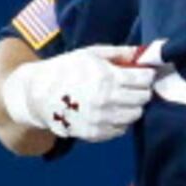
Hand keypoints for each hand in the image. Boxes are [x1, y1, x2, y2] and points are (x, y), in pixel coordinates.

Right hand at [7, 45, 153, 141]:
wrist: (38, 95)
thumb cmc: (65, 69)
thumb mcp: (90, 54)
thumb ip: (118, 53)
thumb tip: (143, 52)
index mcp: (108, 77)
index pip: (144, 79)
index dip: (146, 74)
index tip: (143, 73)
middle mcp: (108, 100)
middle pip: (143, 98)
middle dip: (142, 90)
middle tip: (134, 86)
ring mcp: (102, 119)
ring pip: (135, 115)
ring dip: (133, 106)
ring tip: (122, 99)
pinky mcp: (96, 133)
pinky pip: (121, 129)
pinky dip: (121, 120)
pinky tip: (111, 111)